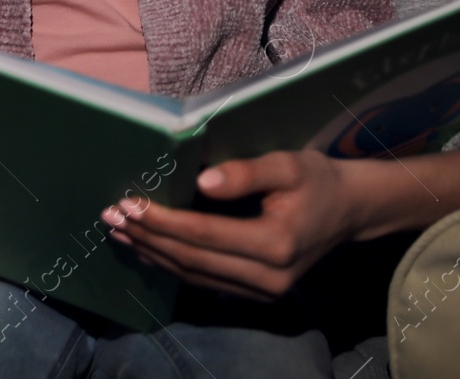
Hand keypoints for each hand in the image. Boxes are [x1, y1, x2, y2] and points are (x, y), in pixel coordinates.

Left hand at [101, 151, 354, 300]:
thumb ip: (246, 173)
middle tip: (111, 216)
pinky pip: (204, 281)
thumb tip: (202, 181)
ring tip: (119, 231)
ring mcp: (261, 292)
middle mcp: (267, 277)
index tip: (129, 203)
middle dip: (148, 237)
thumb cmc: (317, 181)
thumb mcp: (288, 165)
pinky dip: (171, 265)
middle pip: (192, 259)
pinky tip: (148, 249)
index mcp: (276, 244)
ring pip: (193, 275)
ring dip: (153, 253)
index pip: (204, 234)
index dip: (163, 220)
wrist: (348, 211)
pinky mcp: (255, 295)